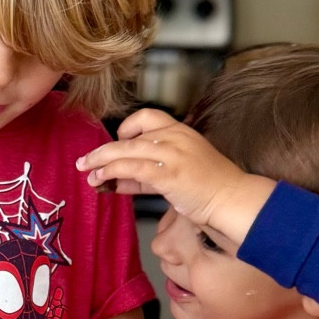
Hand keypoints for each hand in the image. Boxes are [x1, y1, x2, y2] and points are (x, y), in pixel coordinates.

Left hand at [76, 109, 272, 244]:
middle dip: (103, 150)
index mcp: (181, 131)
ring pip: (125, 150)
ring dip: (101, 161)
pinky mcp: (168, 172)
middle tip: (85, 161)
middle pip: (130, 135)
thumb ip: (147, 177)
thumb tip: (116, 182)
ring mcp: (172, 153)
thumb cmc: (210, 190)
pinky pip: (131, 168)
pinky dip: (111, 173)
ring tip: (86, 172)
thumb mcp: (177, 175)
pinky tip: (101, 180)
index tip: (116, 146)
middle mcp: (175, 136)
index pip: (146, 117)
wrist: (233, 200)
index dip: (126, 130)